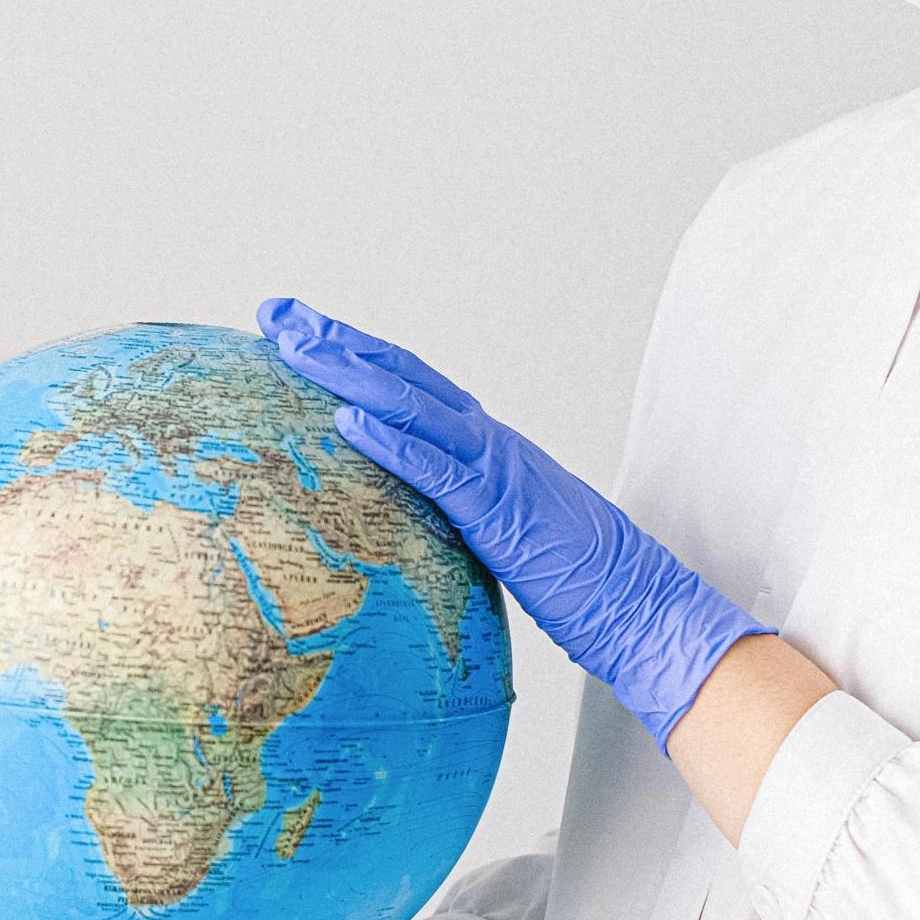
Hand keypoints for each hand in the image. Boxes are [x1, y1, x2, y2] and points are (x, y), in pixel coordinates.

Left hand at [256, 295, 770, 749]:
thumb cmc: (573, 580)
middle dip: (336, 341)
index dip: (353, 353)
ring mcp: (498, 470)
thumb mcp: (497, 535)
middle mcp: (489, 442)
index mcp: (485, 447)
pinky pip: (440, 471)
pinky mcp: (503, 512)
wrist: (643, 607)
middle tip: (276, 312)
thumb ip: (454, 511)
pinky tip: (348, 423)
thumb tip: (399, 516)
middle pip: (402, 376)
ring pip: (414, 407)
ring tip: (295, 347)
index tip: (296, 330)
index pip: (408, 386)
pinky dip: (393, 443)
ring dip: (350, 374)